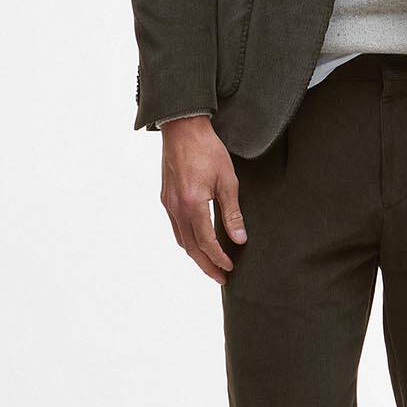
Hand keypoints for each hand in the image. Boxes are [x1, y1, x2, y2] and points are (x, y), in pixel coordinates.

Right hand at [159, 116, 246, 283]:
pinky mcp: (166, 198)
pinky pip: (175, 227)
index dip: (219, 258)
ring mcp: (168, 203)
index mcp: (192, 204)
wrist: (183, 128)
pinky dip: (187, 241)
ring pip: (181, 240)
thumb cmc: (208, 150)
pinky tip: (197, 243)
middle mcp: (176, 207)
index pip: (206, 242)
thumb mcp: (227, 180)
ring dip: (196, 255)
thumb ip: (232, 212)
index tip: (231, 267)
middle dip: (206, 265)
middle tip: (221, 278)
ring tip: (210, 265)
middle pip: (190, 247)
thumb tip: (240, 239)